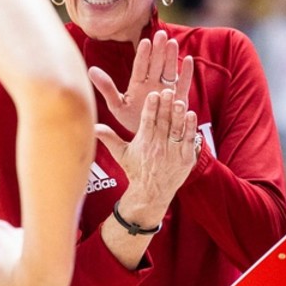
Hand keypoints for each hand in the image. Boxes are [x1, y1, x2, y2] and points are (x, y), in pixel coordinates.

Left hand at [89, 30, 193, 134]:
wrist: (149, 138)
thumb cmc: (131, 120)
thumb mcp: (117, 106)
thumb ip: (106, 88)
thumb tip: (90, 70)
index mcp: (137, 84)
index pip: (140, 67)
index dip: (143, 55)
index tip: (145, 42)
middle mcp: (152, 84)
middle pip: (156, 64)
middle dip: (159, 50)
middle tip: (161, 35)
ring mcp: (166, 89)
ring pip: (169, 70)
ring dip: (172, 57)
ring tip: (173, 43)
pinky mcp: (178, 98)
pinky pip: (183, 84)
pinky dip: (186, 73)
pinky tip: (188, 60)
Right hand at [96, 89, 198, 224]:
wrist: (151, 194)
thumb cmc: (136, 170)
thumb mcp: (121, 154)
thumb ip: (108, 137)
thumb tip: (92, 127)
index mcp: (143, 142)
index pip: (146, 122)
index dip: (150, 108)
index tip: (153, 95)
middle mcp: (158, 147)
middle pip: (162, 123)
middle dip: (165, 106)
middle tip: (168, 91)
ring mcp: (173, 153)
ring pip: (176, 130)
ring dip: (179, 115)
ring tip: (180, 101)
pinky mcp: (185, 159)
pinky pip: (188, 141)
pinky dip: (191, 128)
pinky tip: (192, 115)